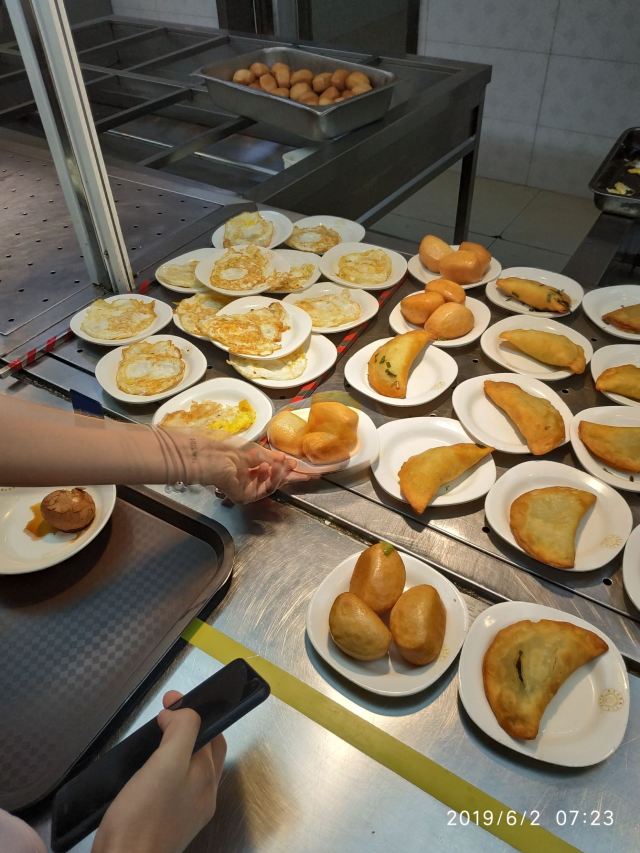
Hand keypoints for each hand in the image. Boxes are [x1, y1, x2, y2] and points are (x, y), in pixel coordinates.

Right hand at [93, 691, 225, 852]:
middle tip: (163, 714)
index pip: (211, 731)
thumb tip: (180, 713)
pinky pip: (173, 787)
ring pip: (188, 768)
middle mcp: (202, 794)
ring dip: (174, 747)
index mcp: (206, 777)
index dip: (192, 710)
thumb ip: (182, 731)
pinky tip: (145, 771)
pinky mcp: (166, 822)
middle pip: (203, 749)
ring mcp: (185, 811)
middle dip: (187, 727)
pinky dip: (163, 770)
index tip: (169, 700)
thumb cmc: (143, 819)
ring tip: (153, 737)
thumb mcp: (166, 763)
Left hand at [204, 441, 313, 503]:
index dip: (286, 468)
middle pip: (274, 480)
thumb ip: (272, 458)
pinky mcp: (244, 497)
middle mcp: (248, 479)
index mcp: (249, 467)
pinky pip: (263, 490)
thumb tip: (288, 461)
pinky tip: (269, 467)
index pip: (271, 470)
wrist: (211, 456)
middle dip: (289, 475)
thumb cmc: (228, 449)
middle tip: (306, 474)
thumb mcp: (256, 451)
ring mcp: (246, 489)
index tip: (301, 467)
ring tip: (285, 464)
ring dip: (280, 474)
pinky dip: (270, 479)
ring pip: (270, 486)